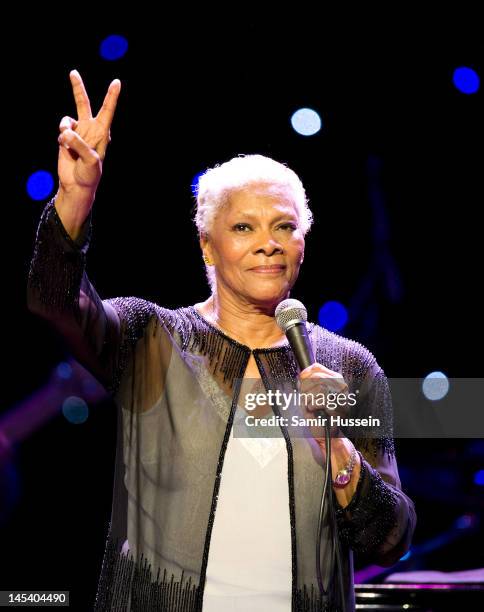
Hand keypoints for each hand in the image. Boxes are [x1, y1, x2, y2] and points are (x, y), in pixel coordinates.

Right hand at [57, 70, 120, 206]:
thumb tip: (65, 133)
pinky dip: (61, 137)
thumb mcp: (90, 160)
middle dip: (77, 88)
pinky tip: (64, 147)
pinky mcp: (65, 138)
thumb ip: (79, 144)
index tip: (117, 82)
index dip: (112, 96)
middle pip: (83, 104)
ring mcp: (77, 132)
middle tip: (73, 72)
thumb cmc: (90, 174)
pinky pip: (61, 129)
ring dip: (65, 129)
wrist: (77, 184)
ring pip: (67, 120)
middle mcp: (90, 129)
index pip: (108, 111)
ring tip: (67, 143)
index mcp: (102, 133)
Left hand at [298, 362, 349, 445]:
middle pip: (315, 377)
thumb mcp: (307, 397)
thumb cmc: (316, 416)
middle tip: (308, 401)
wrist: (326, 435)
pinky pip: (321, 399)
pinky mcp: (341, 404)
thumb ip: (304, 384)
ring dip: (310, 399)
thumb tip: (300, 376)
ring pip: (319, 388)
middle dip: (306, 390)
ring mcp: (342, 394)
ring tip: (313, 407)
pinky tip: (317, 412)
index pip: (316, 367)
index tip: (301, 385)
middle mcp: (339, 384)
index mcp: (332, 379)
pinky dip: (314, 406)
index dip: (305, 375)